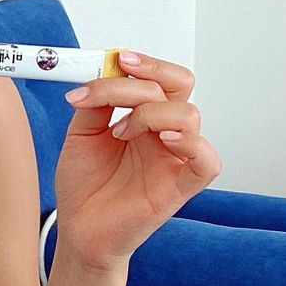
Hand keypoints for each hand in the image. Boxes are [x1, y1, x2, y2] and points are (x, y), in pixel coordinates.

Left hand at [53, 51, 221, 272]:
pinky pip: (207, 162)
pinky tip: (162, 139)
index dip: (145, 63)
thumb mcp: (81, 133)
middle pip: (181, 85)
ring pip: (188, 115)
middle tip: (125, 72)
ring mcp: (173, 159)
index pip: (159, 79)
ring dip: (149, 111)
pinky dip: (191, 143)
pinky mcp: (179, 187)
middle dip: (153, 72)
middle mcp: (162, 134)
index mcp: (143, 118)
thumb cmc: (84, 185)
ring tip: (119, 131)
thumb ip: (96, 102)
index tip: (117, 58)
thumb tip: (105, 69)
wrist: (78, 228)